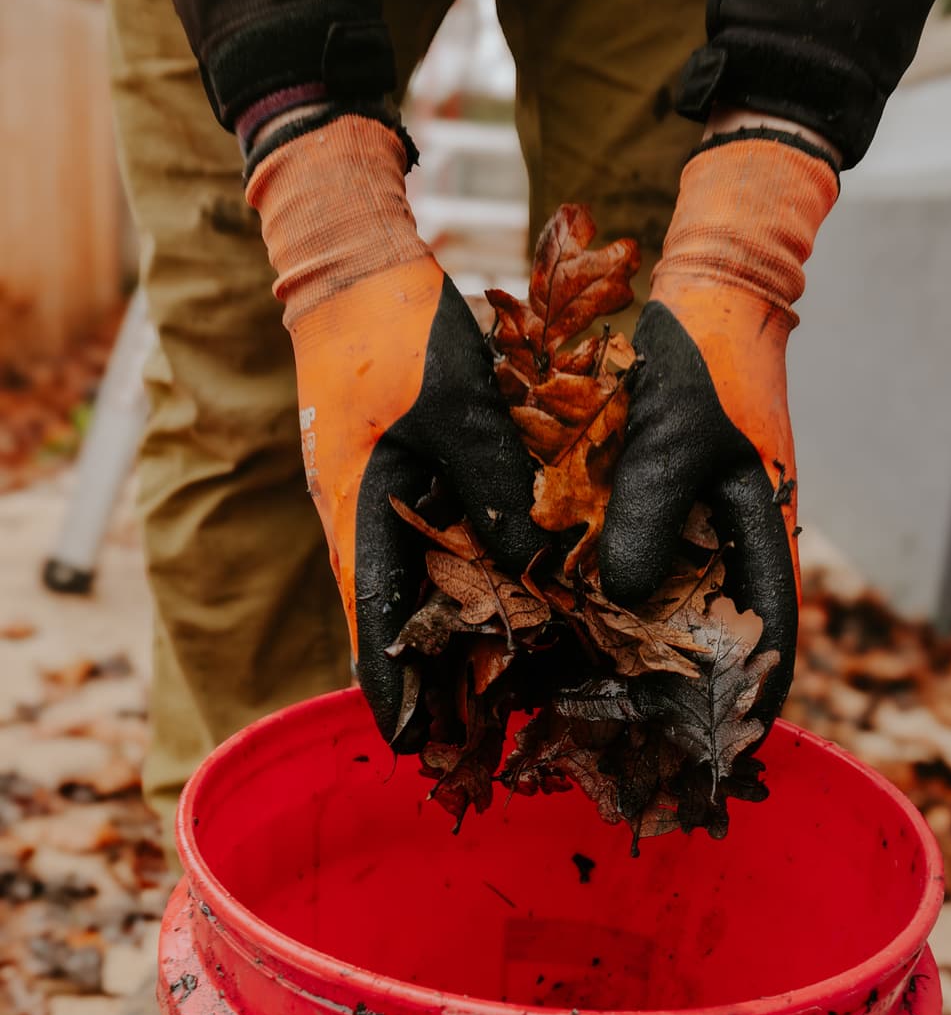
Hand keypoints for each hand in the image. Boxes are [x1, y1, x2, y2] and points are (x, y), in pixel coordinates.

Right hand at [247, 115, 542, 741]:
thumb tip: (535, 565)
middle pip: (393, 623)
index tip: (414, 747)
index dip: (393, 690)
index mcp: (358, 514)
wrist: (350, 267)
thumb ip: (494, 489)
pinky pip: (424, 550)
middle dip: (429, 680)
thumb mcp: (458, 407)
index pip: (371, 626)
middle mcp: (358, 521)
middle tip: (473, 738)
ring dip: (444, 640)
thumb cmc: (397, 332)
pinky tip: (502, 605)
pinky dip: (457, 586)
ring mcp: (373, 501)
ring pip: (410, 591)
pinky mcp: (394, 480)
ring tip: (493, 692)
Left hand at [598, 130, 838, 728]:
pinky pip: (634, 572)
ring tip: (602, 717)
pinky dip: (611, 609)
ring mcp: (693, 524)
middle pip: (718, 635)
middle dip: (690, 698)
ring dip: (646, 662)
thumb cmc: (698, 361)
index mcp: (760, 529)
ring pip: (673, 611)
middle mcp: (729, 539)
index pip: (771, 630)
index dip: (757, 697)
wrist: (698, 294)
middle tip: (650, 757)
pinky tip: (569, 638)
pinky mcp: (654, 507)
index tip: (736, 756)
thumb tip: (616, 597)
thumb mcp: (670, 437)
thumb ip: (645, 515)